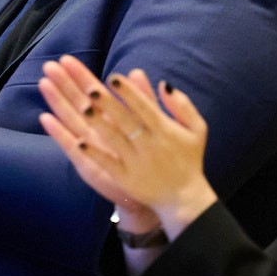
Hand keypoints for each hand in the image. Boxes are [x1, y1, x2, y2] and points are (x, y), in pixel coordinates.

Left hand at [37, 57, 217, 236]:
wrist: (184, 198)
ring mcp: (136, 162)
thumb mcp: (197, 129)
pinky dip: (94, 154)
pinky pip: (108, 164)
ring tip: (82, 108)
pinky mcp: (126, 179)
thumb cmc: (189, 159)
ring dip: (99, 123)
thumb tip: (164, 84)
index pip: (144, 106)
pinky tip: (79, 142)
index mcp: (165, 130)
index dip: (129, 92)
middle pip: (125, 120)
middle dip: (108, 103)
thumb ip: (182, 105)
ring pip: (114, 139)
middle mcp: (149, 144)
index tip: (113, 77)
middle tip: (90, 88)